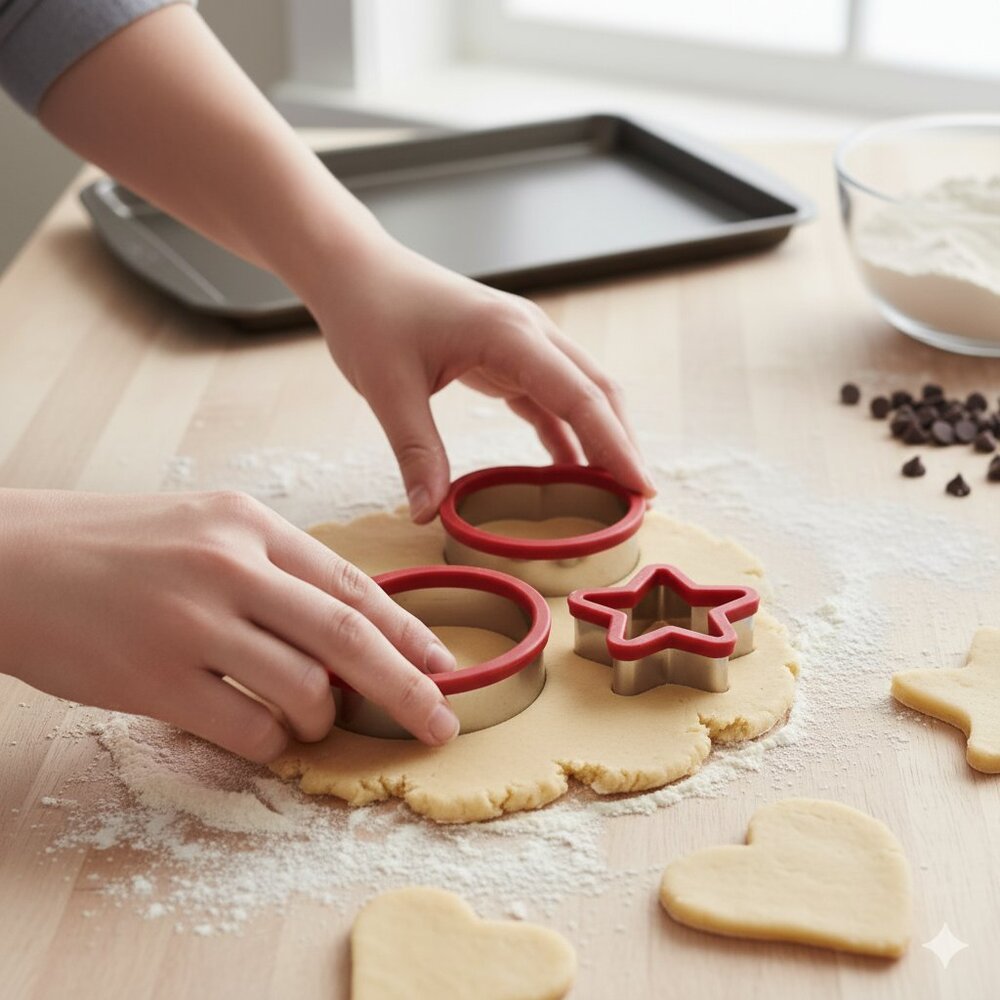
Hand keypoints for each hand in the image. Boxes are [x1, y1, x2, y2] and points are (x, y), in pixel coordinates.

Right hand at [0, 489, 459, 760]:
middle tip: (442, 722)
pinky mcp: (154, 679)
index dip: (407, 631)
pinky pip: (246, 729)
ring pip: (302, 690)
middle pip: (347, 636)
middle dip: (407, 687)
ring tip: (312, 720)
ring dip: (323, 719)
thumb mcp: (204, 530)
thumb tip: (350, 631)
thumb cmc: (115, 547)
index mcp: (247, 523)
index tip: (444, 666)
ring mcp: (191, 624)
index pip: (350, 583)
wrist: (9, 561)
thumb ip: (276, 572)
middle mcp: (228, 566)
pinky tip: (263, 735)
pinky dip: (270, 743)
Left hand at [314, 238, 656, 522]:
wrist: (356, 271)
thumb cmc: (371, 314)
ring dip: (601, 439)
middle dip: (622, 445)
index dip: (616, 446)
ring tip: (615, 493)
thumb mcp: (388, 387)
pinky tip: (570, 471)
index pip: (581, 396)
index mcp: (510, 334)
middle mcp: (529, 333)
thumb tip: (426, 515)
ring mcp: (522, 342)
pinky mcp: (507, 355)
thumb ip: (416, 451)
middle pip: (597, 392)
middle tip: (639, 502)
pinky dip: (566, 433)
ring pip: (580, 394)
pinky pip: (549, 398)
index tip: (642, 489)